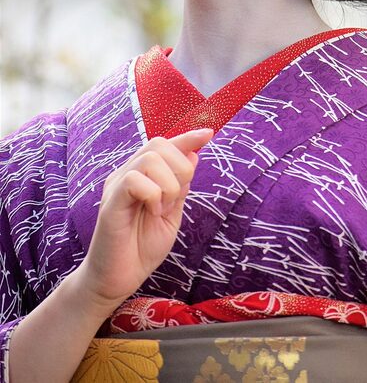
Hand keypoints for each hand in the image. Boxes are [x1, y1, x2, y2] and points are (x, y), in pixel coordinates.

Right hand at [78, 129, 212, 310]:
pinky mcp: (110, 202)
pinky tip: (152, 212)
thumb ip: (181, 185)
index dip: (188, 137)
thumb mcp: (172, 213)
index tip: (209, 133)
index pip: (165, 145)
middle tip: (175, 200)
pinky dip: (153, 194)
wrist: (117, 280)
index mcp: (143, 175)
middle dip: (180, 168)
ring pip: (149, 158)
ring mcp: (117, 185)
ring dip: (168, 184)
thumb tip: (194, 154)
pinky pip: (134, 179)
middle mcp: (127, 174)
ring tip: (162, 210)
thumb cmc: (142, 248)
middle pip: (158, 144)